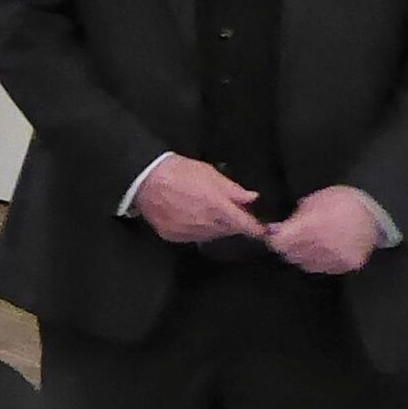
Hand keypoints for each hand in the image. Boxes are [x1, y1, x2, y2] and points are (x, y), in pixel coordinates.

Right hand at [133, 155, 264, 243]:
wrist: (145, 179)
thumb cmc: (178, 171)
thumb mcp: (210, 173)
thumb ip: (233, 189)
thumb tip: (251, 198)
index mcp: (217, 207)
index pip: (245, 225)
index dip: (256, 229)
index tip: (262, 230)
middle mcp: (205, 224)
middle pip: (229, 231)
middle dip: (233, 223)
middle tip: (229, 211)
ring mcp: (188, 233)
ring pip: (212, 236)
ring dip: (216, 227)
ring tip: (208, 211)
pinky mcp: (173, 237)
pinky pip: (193, 237)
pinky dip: (197, 230)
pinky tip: (192, 217)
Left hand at [264, 186, 379, 274]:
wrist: (374, 210)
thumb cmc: (339, 201)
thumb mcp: (312, 203)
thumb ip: (294, 220)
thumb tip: (276, 230)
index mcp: (313, 226)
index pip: (281, 243)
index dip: (275, 240)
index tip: (275, 236)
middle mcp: (324, 245)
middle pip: (291, 255)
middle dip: (287, 247)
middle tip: (291, 239)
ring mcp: (337, 258)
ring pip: (306, 265)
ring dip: (302, 256)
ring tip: (309, 243)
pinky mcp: (348, 265)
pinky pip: (324, 269)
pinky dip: (319, 261)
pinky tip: (324, 250)